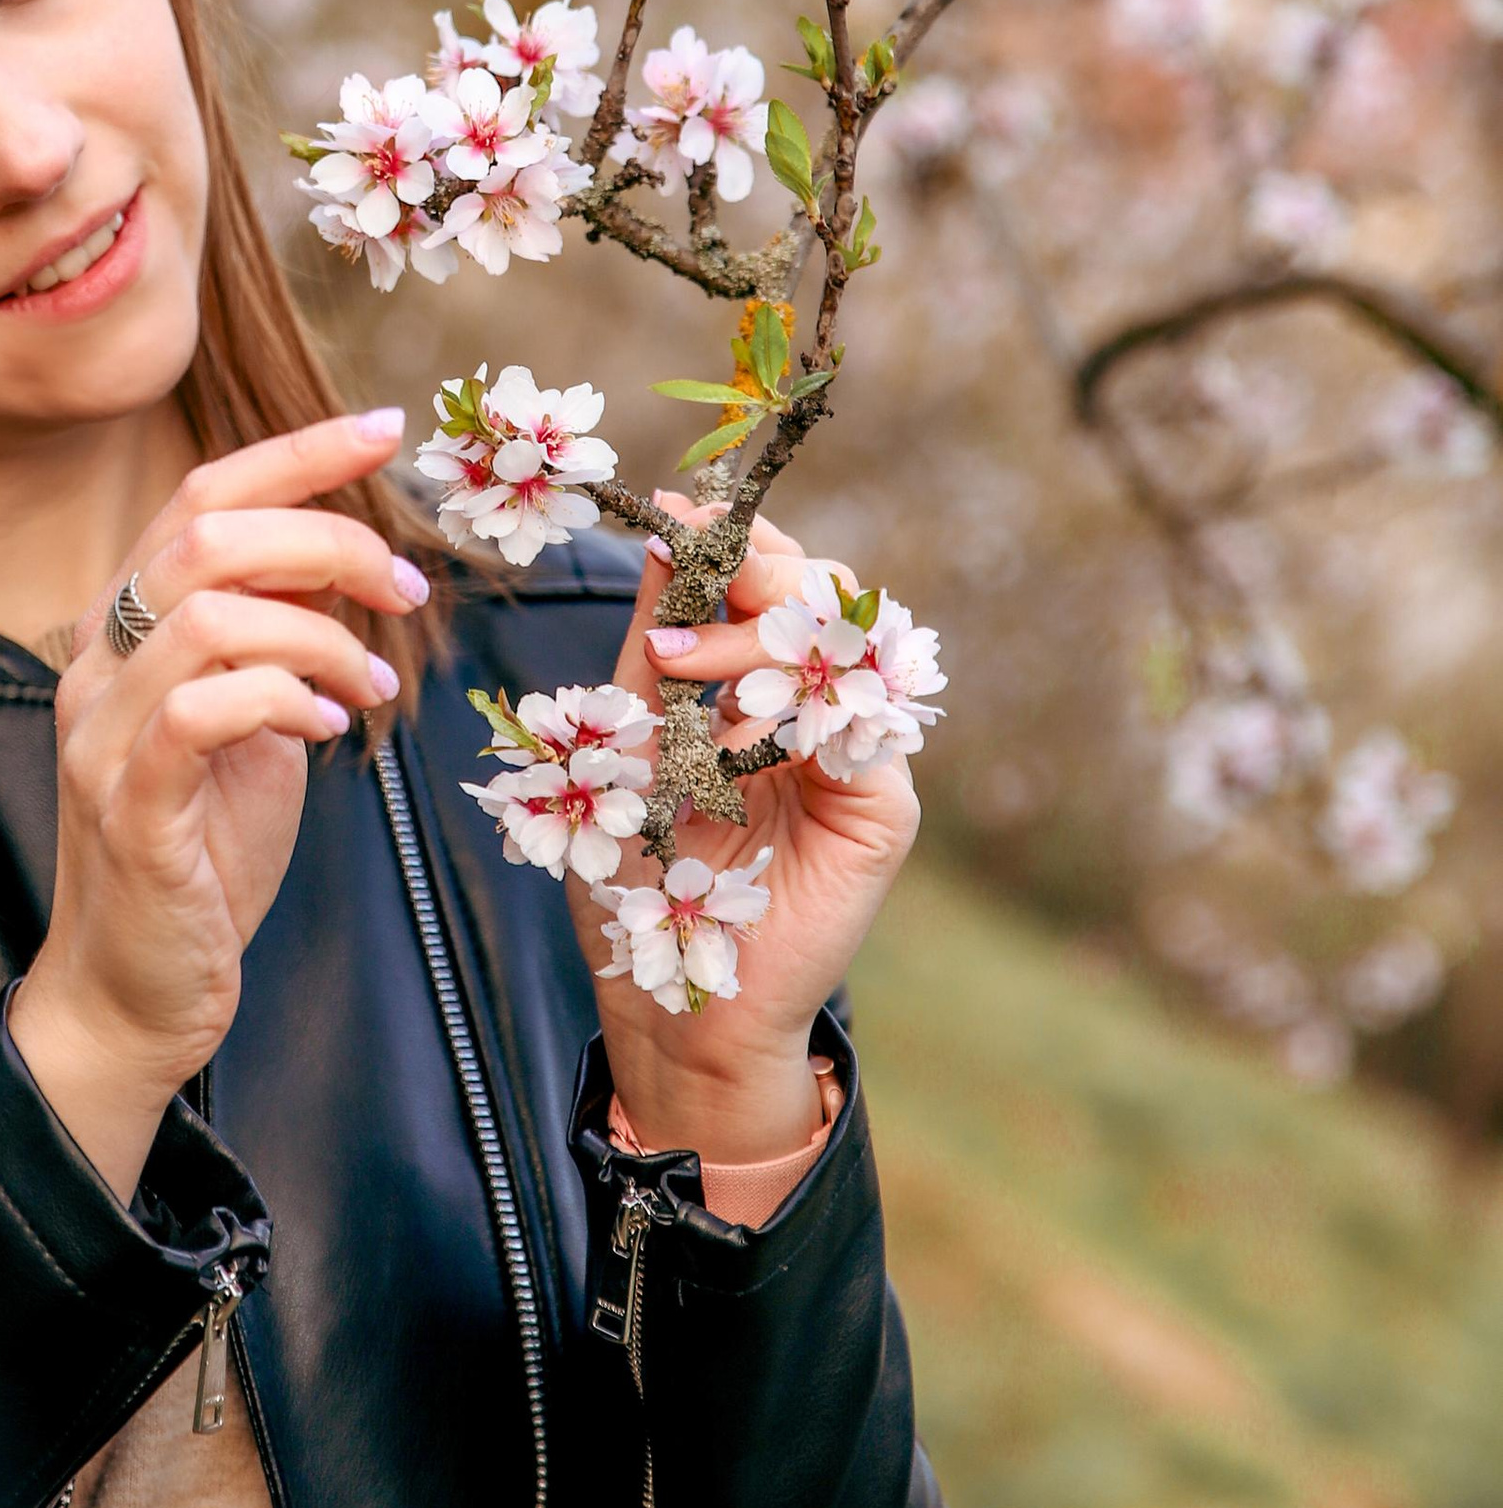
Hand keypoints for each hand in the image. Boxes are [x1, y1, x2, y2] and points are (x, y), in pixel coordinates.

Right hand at [9, 409, 426, 1196]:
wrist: (138, 991)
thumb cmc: (205, 851)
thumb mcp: (259, 721)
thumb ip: (282, 636)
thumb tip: (346, 559)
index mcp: (125, 627)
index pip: (200, 494)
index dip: (295, 450)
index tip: (386, 428)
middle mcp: (97, 663)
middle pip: (207, 533)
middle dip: (328, 541)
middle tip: (404, 589)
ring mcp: (103, 735)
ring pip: (209, 615)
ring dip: (319, 636)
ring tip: (370, 687)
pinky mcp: (129, 808)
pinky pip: (202, 713)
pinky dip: (283, 701)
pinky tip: (328, 731)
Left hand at [565, 502, 919, 1164]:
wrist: (669, 995)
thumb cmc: (639, 874)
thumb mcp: (626, 736)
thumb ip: (654, 639)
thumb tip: (660, 535)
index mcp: (755, 684)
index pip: (765, 585)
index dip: (730, 542)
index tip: (673, 512)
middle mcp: (816, 708)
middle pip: (820, 595)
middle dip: (754, 570)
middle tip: (692, 571)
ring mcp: (855, 754)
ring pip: (849, 645)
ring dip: (764, 634)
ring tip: (684, 661)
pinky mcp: (881, 808)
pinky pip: (862, 728)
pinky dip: (801, 711)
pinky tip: (740, 725)